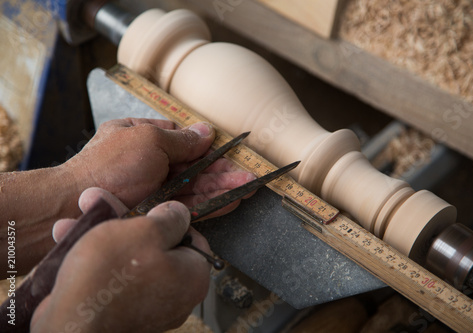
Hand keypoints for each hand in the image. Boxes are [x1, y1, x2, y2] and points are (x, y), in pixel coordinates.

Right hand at [32, 191, 210, 332]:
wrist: (68, 325)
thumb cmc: (110, 276)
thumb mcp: (146, 231)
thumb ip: (169, 219)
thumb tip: (180, 213)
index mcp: (193, 278)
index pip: (193, 238)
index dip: (169, 219)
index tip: (147, 209)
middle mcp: (176, 296)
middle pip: (156, 246)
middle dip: (126, 221)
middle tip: (103, 204)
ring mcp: (147, 307)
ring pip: (129, 259)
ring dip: (103, 235)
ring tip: (77, 219)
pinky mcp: (119, 313)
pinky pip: (113, 278)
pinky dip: (95, 259)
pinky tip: (69, 239)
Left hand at [64, 118, 252, 208]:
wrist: (77, 205)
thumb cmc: (108, 165)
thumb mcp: (147, 139)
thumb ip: (181, 139)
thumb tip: (207, 130)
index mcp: (143, 137)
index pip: (182, 139)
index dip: (207, 146)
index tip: (228, 150)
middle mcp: (151, 163)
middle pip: (194, 166)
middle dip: (222, 171)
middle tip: (249, 176)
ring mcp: (154, 189)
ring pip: (195, 187)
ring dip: (223, 188)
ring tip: (249, 187)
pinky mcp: (157, 211)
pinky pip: (189, 205)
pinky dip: (211, 203)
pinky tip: (232, 200)